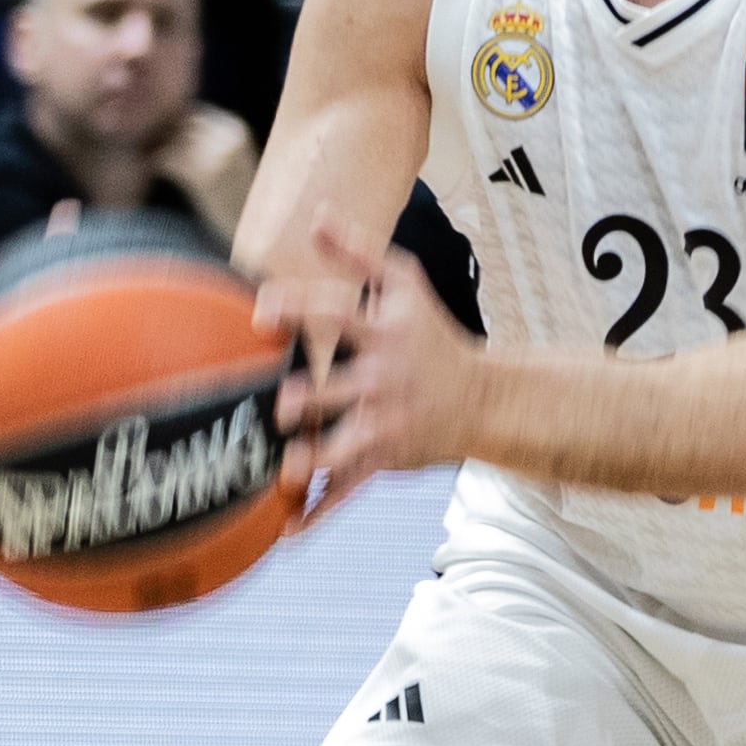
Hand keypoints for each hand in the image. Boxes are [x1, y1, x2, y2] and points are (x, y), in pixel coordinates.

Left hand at [151, 100, 260, 239]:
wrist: (252, 230)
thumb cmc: (237, 198)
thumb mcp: (232, 160)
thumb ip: (209, 139)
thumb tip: (170, 124)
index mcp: (236, 130)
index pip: (194, 113)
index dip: (175, 126)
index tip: (163, 139)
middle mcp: (228, 138)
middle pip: (181, 124)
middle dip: (163, 136)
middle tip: (151, 150)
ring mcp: (217, 156)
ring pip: (171, 141)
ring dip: (158, 151)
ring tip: (153, 162)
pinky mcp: (203, 177)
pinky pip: (168, 160)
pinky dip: (158, 165)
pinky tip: (157, 172)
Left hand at [264, 211, 481, 514]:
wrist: (484, 401)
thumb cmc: (435, 338)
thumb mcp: (407, 286)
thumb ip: (359, 253)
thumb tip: (317, 215)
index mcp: (382, 336)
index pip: (337, 317)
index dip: (298, 310)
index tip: (261, 312)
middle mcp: (382, 382)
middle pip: (336, 391)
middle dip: (308, 400)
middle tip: (279, 406)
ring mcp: (383, 425)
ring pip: (341, 448)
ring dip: (310, 459)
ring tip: (279, 468)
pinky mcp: (383, 460)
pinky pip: (346, 490)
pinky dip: (318, 514)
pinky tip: (285, 530)